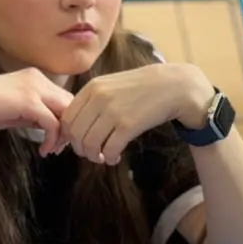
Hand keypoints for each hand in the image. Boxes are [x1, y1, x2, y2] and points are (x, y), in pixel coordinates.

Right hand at [0, 68, 73, 155]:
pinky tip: (44, 150)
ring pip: (66, 113)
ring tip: (53, 150)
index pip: (65, 97)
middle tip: (61, 147)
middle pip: (70, 104)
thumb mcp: (19, 109)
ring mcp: (35, 88)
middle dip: (69, 127)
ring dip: (63, 135)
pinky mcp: (30, 102)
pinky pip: (53, 123)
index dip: (67, 119)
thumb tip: (57, 127)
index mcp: (36, 77)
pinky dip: (52, 139)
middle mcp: (39, 78)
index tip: (60, 138)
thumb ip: (39, 112)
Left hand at [60, 63, 215, 164]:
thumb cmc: (145, 88)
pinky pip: (109, 149)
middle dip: (80, 149)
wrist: (175, 86)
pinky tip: (115, 158)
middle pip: (75, 133)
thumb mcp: (113, 85)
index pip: (67, 118)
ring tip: (103, 157)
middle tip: (91, 154)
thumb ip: (94, 99)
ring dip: (94, 156)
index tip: (78, 143)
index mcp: (92, 88)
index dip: (69, 136)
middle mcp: (99, 98)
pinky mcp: (128, 125)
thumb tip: (77, 124)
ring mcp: (113, 112)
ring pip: (89, 144)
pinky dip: (109, 158)